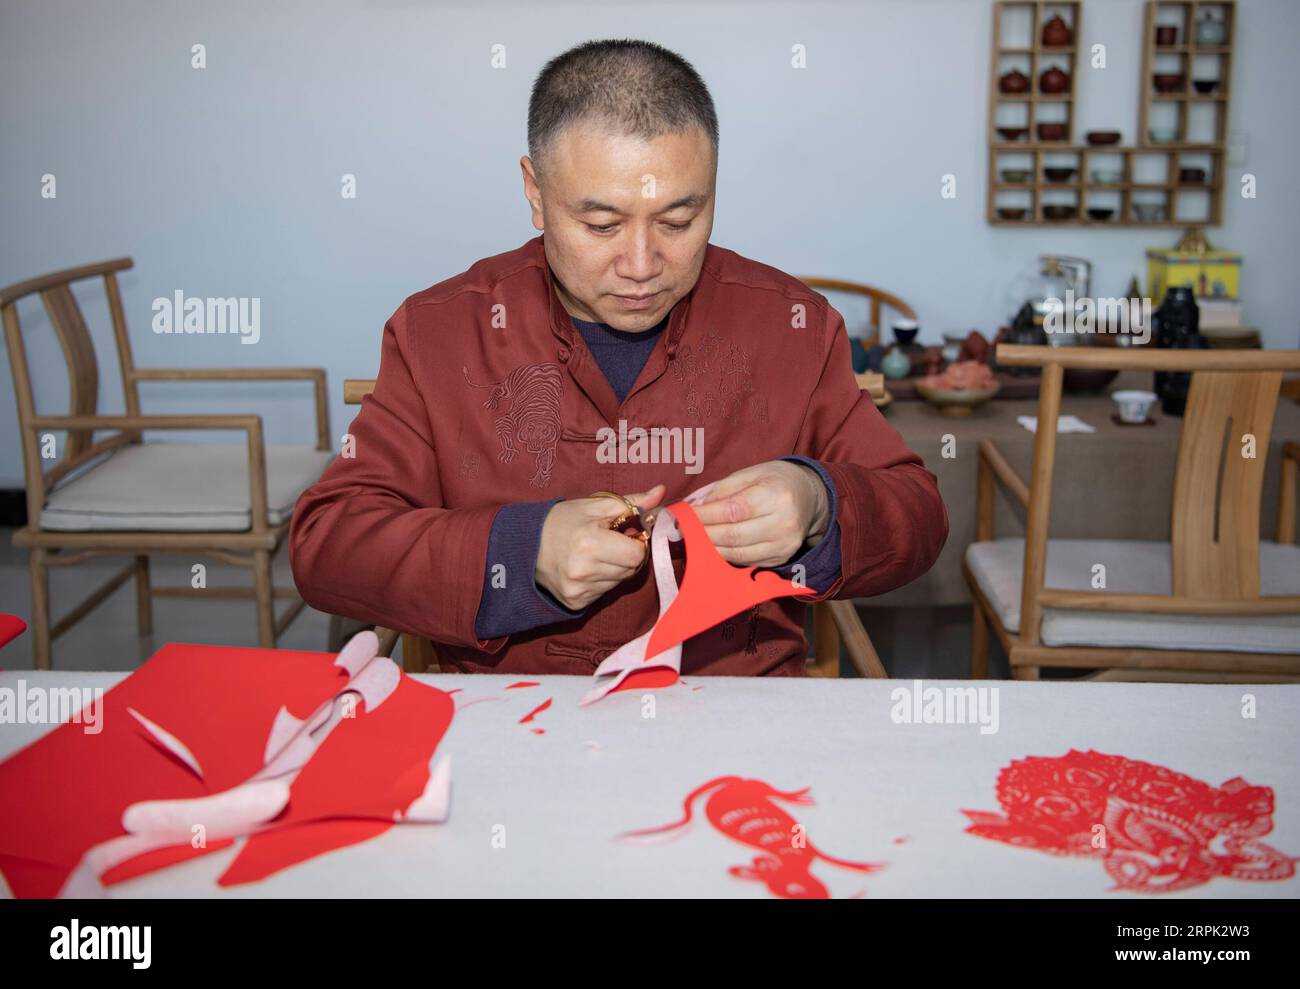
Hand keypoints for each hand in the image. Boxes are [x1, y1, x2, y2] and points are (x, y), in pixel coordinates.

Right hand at [536, 484, 666, 610]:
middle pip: (631, 569)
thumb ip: (631, 502)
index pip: (637, 554)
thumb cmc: (561, 521)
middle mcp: (584, 571)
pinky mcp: (575, 602)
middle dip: (626, 555)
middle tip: (607, 542)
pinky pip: (604, 593)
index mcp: (590, 543)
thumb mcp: (594, 505)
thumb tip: (660, 493)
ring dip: (614, 568)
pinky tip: (585, 568)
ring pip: (619, 582)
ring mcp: (579, 590)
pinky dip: (601, 580)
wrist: (524, 544)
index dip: (635, 542)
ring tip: (593, 554)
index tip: (623, 534)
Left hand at [690, 461, 829, 567]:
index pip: (732, 510)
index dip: (704, 515)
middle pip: (733, 535)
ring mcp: (784, 545)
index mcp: (777, 496)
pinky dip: (725, 555)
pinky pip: (745, 561)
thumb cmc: (776, 481)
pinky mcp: (781, 559)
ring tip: (693, 538)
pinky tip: (712, 546)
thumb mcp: (752, 473)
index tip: (684, 514)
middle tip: (683, 529)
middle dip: (702, 533)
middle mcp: (783, 524)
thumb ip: (722, 489)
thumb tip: (694, 506)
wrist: (809, 498)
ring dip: (709, 548)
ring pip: (737, 553)